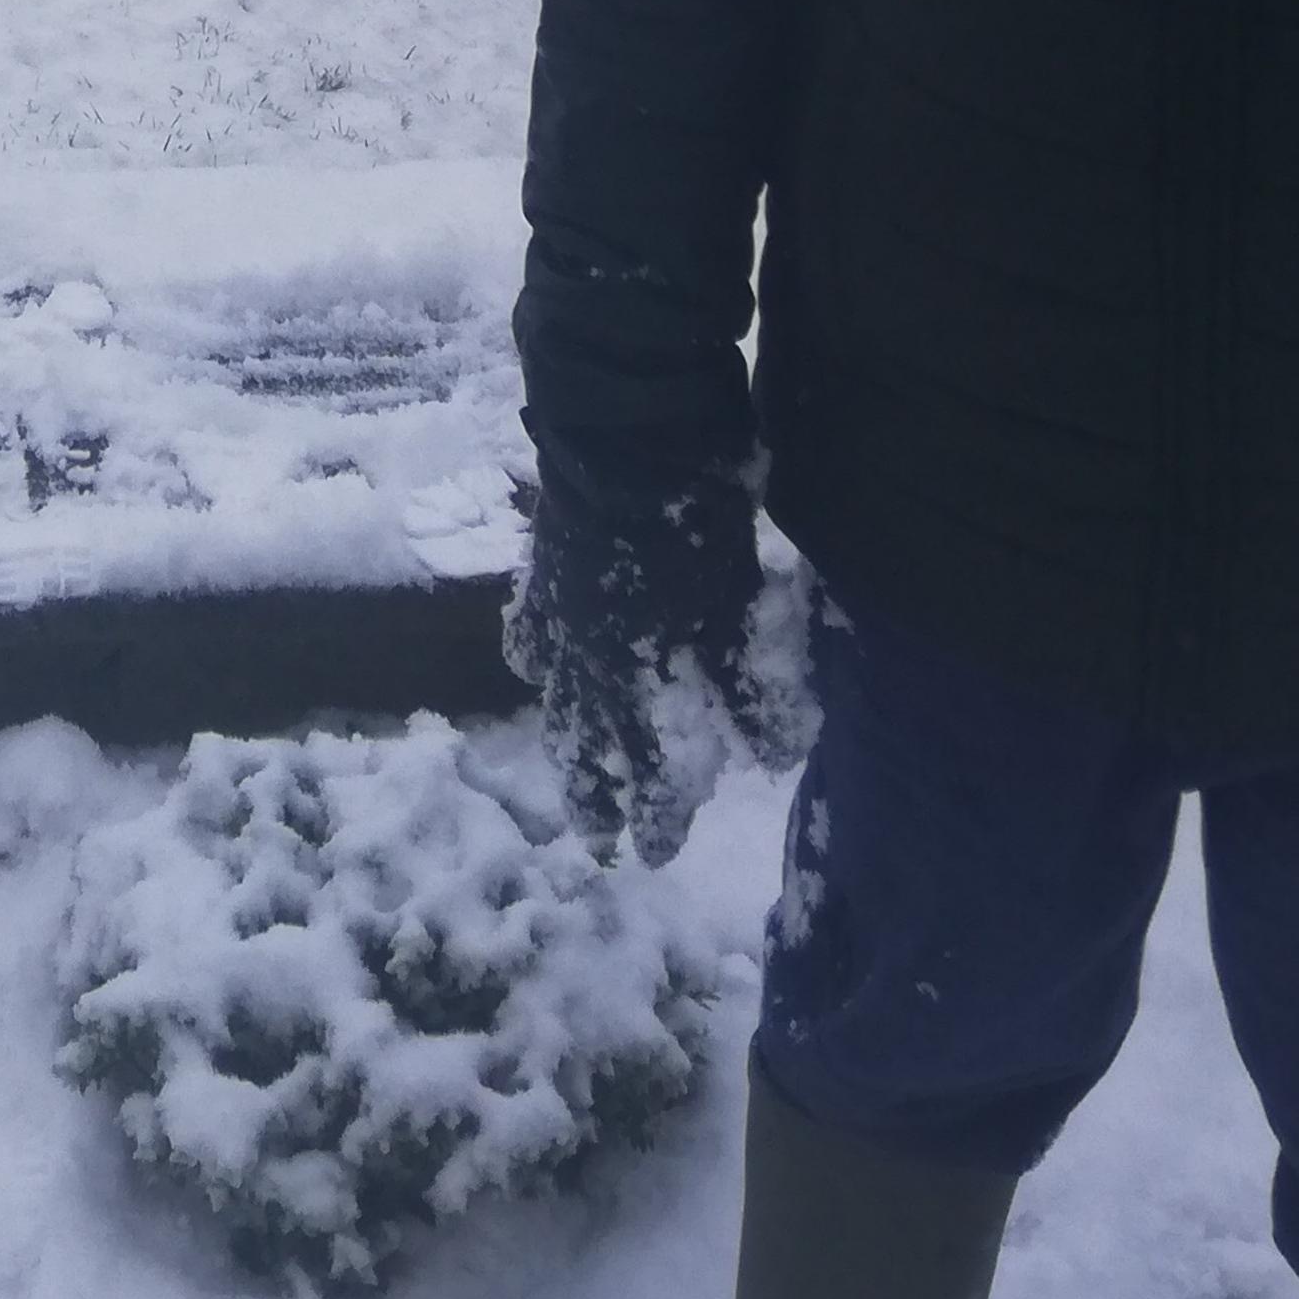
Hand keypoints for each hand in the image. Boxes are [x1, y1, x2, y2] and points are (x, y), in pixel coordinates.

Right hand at [503, 458, 810, 866]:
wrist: (625, 446)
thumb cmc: (694, 529)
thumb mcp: (741, 611)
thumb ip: (750, 688)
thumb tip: (768, 757)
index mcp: (637, 680)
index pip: (648, 769)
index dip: (656, 813)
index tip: (656, 853)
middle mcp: (588, 664)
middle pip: (586, 747)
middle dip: (594, 796)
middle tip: (595, 836)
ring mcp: (559, 619)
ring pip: (553, 698)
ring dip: (562, 738)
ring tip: (562, 765)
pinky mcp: (545, 576)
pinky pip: (530, 629)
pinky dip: (533, 653)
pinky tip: (534, 664)